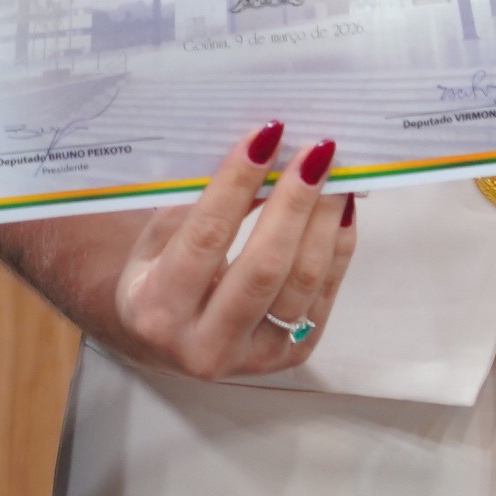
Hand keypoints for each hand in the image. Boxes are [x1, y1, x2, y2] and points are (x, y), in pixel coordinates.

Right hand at [0, 123, 359, 382]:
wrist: (164, 343)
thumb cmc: (157, 277)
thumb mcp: (155, 242)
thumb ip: (198, 207)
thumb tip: (259, 155)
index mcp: (158, 310)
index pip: (206, 237)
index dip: (238, 183)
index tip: (266, 136)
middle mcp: (203, 345)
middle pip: (264, 266)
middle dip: (295, 201)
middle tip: (315, 152)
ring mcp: (251, 358)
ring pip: (301, 283)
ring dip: (324, 221)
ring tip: (335, 176)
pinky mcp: (288, 357)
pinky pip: (322, 298)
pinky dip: (336, 248)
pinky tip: (339, 211)